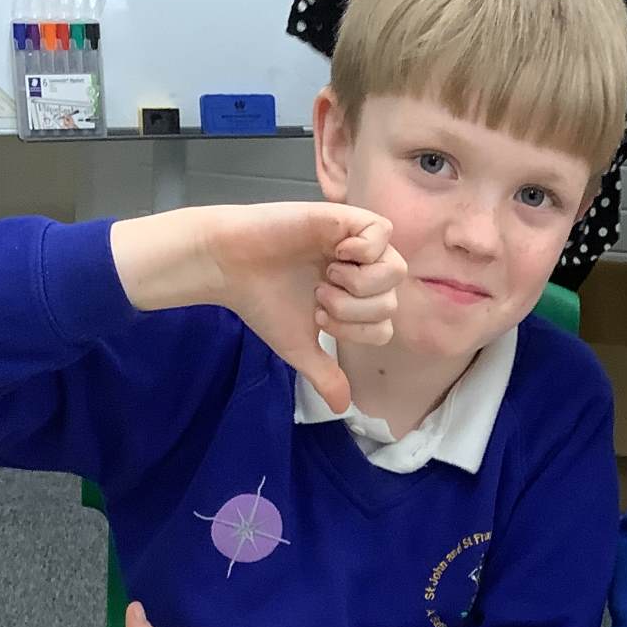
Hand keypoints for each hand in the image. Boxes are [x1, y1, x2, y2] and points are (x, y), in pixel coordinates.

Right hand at [112, 204, 406, 411]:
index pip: (385, 325)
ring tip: (326, 276)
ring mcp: (354, 244)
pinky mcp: (345, 218)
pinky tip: (335, 253)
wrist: (230, 265)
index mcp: (353, 299)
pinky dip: (364, 249)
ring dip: (360, 284)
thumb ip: (324, 374)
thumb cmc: (263, 302)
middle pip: (393, 301)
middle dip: (355, 311)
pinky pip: (383, 231)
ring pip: (395, 269)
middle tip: (319, 298)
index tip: (321, 319)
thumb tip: (342, 408)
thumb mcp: (298, 347)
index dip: (357, 331)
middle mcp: (359, 271)